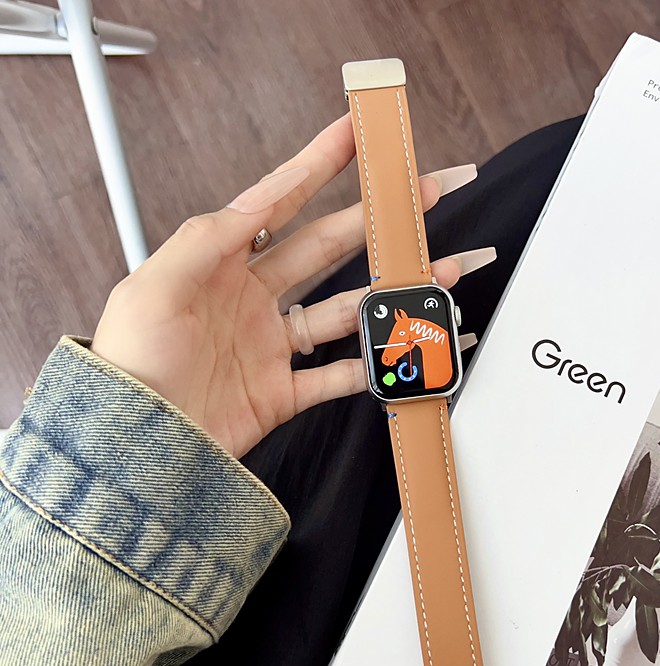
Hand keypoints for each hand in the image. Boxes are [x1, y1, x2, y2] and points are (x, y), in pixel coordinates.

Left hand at [90, 116, 482, 459]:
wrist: (136, 446)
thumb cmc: (131, 365)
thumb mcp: (152, 287)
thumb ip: (205, 240)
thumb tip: (254, 204)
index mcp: (220, 266)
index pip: (278, 203)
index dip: (317, 164)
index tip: (354, 133)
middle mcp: (252, 300)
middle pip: (326, 248)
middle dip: (374, 218)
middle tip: (419, 194)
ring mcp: (272, 346)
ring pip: (345, 310)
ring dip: (391, 291)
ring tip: (436, 272)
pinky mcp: (282, 392)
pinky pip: (337, 377)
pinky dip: (370, 367)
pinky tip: (399, 348)